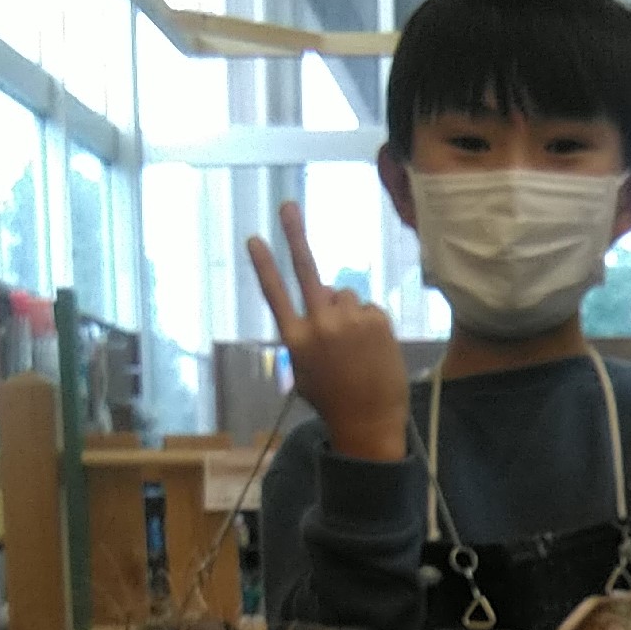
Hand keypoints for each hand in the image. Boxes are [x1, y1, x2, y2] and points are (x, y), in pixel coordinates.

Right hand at [247, 203, 409, 462]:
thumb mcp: (305, 374)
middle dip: (295, 235)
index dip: (264, 265)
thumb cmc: (334, 402)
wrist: (369, 423)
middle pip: (307, 271)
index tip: (254, 238)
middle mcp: (319, 325)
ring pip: (345, 295)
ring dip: (347, 311)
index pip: (275, 295)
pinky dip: (369, 323)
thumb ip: (306, 336)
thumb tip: (320, 298)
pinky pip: (368, 308)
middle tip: (288, 206)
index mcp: (296, 341)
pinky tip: (371, 350)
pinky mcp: (375, 320)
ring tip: (354, 346)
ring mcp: (349, 321)